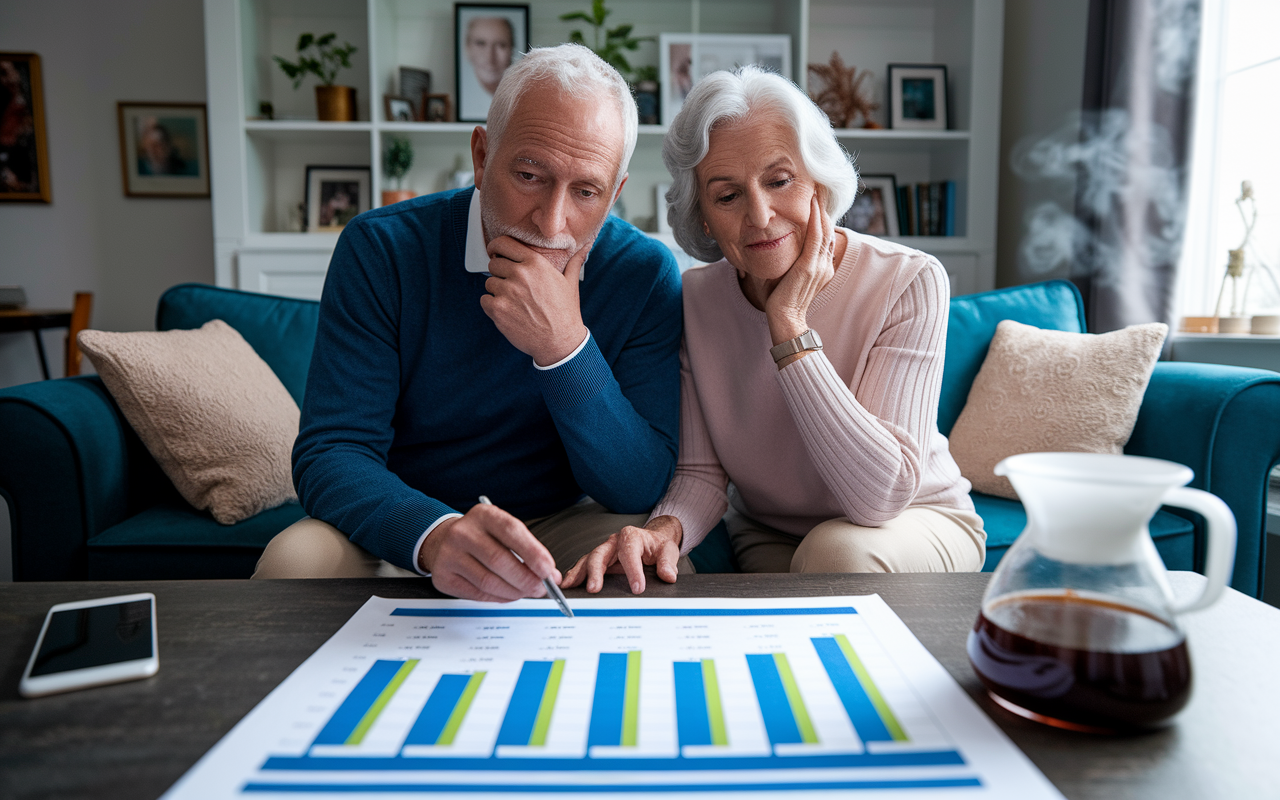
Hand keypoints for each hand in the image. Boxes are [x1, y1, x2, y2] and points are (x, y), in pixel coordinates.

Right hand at [419, 503, 559, 601]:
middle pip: (500, 560)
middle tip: (542, 588)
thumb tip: (550, 574)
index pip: (511, 531)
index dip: (533, 553)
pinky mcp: (443, 577)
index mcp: (483, 515)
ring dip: (514, 592)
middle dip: (526, 578)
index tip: (549, 570)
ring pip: (489, 582)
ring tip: (526, 592)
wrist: (442, 541)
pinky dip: (498, 598)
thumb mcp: (502, 531)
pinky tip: (508, 595)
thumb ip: (526, 549)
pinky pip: (477, 594)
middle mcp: (463, 532)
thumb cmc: (480, 537)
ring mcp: (449, 555)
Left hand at [480, 235, 591, 365]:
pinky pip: (484, 300)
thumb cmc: (565, 312)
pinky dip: (492, 306)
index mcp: (535, 263)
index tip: (496, 253)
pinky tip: (507, 311)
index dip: (497, 247)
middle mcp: (519, 274)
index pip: (503, 243)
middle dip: (500, 273)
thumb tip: (586, 246)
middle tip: (511, 285)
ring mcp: (507, 292)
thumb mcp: (571, 283)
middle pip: (494, 264)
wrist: (559, 342)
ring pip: (489, 283)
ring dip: (497, 291)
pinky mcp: (498, 310)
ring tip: (513, 301)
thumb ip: (574, 261)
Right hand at [562, 515, 682, 594]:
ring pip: (588, 560)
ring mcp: (604, 551)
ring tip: (568, 587)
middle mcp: (613, 542)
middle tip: (594, 589)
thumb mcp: (668, 550)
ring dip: (578, 574)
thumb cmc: (658, 546)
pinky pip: (584, 567)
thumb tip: (668, 576)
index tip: (638, 588)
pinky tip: (567, 586)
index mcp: (631, 536)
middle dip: (596, 572)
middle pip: (600, 554)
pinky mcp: (599, 561)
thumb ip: (667, 562)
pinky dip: (575, 576)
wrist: (653, 541)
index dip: (632, 570)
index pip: (629, 552)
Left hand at [764, 192, 835, 345]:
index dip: (822, 216)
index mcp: (821, 267)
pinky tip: (812, 205)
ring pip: (824, 230)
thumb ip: (786, 260)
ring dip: (821, 207)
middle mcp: (824, 265)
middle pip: (827, 229)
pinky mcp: (810, 268)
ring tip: (817, 189)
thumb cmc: (780, 301)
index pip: (824, 236)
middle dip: (824, 206)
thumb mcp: (785, 275)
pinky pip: (816, 238)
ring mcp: (819, 266)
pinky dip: (815, 219)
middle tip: (819, 187)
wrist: (784, 320)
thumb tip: (771, 244)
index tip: (816, 199)